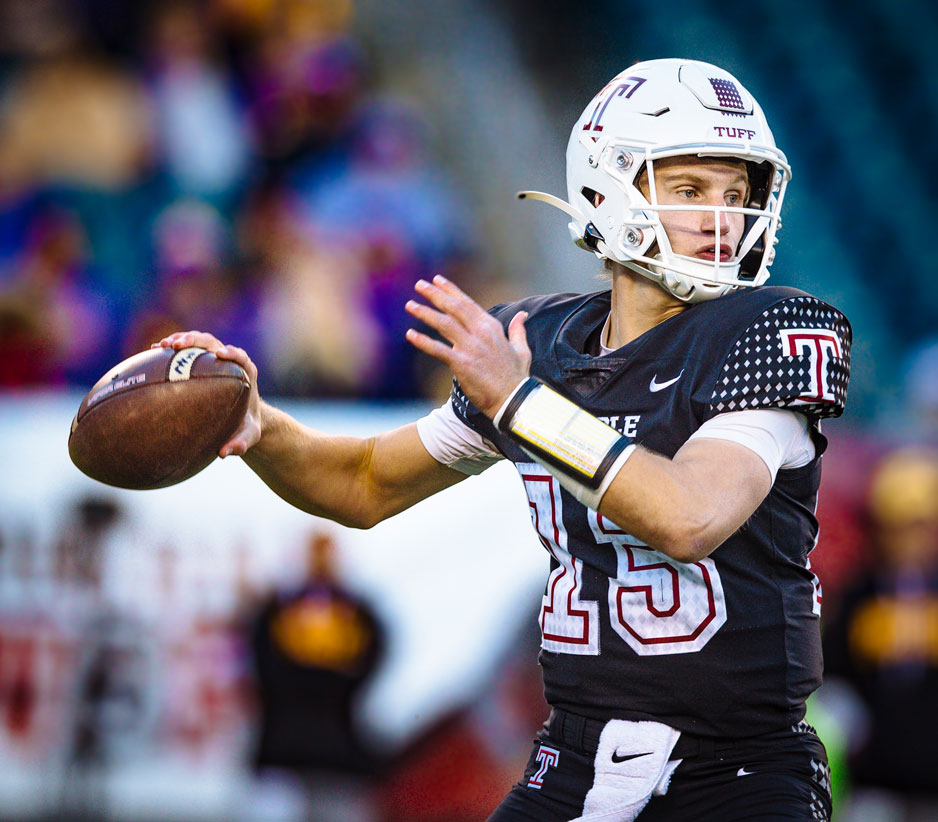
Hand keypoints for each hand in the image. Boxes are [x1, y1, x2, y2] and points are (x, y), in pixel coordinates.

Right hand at [152, 331, 261, 457]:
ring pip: (197, 342)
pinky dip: (171, 350)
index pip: (240, 356)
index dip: (231, 352)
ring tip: (160, 345)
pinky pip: (185, 351)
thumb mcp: (248, 436)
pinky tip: (152, 353)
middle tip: (177, 345)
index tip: (219, 354)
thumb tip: (224, 453)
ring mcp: (213, 359)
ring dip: (179, 340)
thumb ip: (241, 443)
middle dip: (195, 340)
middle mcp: (229, 361)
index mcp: (245, 372)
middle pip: (213, 343)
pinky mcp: (200, 361)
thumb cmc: (246, 425)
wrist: (241, 417)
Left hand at [404, 275, 530, 418]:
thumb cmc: (517, 377)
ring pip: (444, 324)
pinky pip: (438, 350)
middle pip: (453, 308)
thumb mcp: (522, 349)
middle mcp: (481, 334)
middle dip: (435, 294)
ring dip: (425, 313)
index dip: (451, 290)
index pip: (468, 303)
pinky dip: (423, 342)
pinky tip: (410, 335)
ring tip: (410, 305)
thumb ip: (518, 330)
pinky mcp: (462, 364)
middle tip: (419, 285)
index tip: (438, 280)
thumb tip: (522, 315)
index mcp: (492, 328)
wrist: (514, 400)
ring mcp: (471, 348)